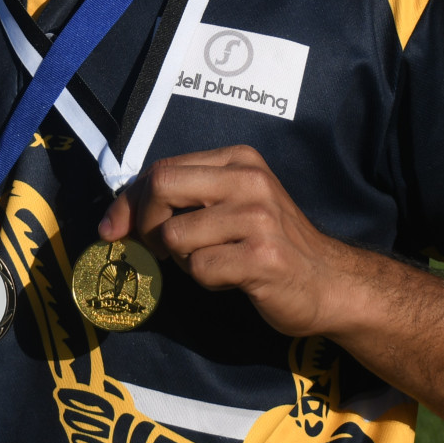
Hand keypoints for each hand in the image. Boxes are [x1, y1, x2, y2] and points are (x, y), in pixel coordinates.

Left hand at [99, 146, 354, 338]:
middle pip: (162, 187)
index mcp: (239, 160)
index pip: (163, 168)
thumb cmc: (272, 245)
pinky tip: (233, 278)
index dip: (130, 200)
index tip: (114, 228)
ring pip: (175, 236)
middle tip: (158, 250)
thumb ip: (184, 200)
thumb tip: (115, 220)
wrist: (330, 282)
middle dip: (146, 224)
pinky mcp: (261, 257)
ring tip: (215, 263)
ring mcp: (258, 218)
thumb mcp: (232, 205)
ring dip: (183, 260)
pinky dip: (206, 281)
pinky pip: (199, 269)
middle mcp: (249, 180)